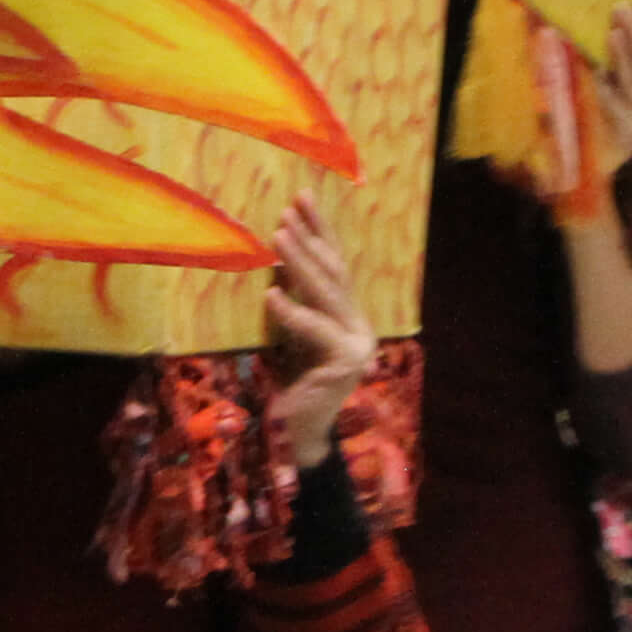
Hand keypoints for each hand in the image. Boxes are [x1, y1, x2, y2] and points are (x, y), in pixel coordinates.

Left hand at [260, 198, 376, 474]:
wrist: (299, 433)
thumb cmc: (292, 382)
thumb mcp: (292, 332)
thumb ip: (295, 300)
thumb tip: (278, 257)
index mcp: (350, 317)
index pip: (336, 265)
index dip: (320, 231)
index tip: (301, 199)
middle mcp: (360, 326)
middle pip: (334, 273)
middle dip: (311, 238)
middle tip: (289, 208)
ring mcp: (357, 345)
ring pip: (327, 294)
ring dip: (301, 261)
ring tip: (279, 235)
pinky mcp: (345, 363)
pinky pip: (315, 329)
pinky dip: (292, 312)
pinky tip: (271, 295)